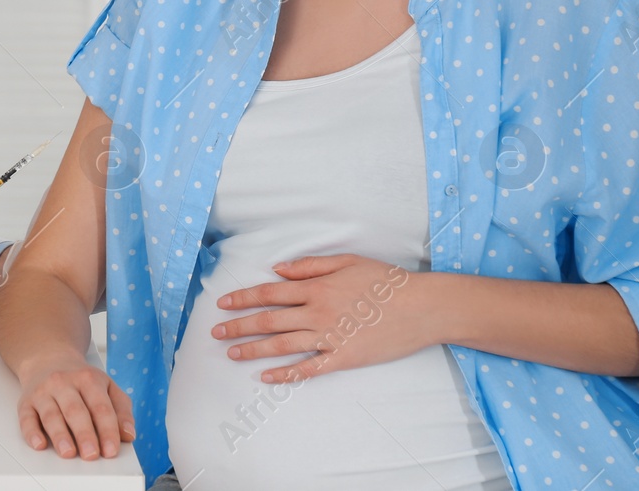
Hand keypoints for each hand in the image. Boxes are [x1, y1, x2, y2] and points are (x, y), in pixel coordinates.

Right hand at [15, 351, 135, 459]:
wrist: (49, 358)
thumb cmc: (81, 380)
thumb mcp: (107, 387)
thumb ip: (122, 410)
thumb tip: (128, 435)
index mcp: (88, 379)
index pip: (100, 407)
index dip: (107, 429)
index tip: (111, 450)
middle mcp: (64, 383)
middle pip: (75, 410)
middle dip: (84, 434)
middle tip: (91, 454)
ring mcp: (43, 391)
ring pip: (51, 414)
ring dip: (59, 435)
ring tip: (68, 453)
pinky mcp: (26, 401)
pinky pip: (26, 417)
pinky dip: (31, 432)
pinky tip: (39, 444)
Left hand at [211, 253, 440, 383]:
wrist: (422, 307)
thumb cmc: (385, 281)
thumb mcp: (347, 261)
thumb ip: (310, 266)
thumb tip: (277, 269)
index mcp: (317, 287)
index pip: (270, 293)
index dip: (243, 298)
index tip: (223, 304)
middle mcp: (318, 312)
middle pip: (269, 320)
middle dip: (239, 326)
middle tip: (215, 332)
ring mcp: (330, 337)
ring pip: (283, 345)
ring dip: (253, 350)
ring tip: (231, 353)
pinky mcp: (344, 358)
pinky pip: (309, 368)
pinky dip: (286, 374)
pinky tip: (266, 377)